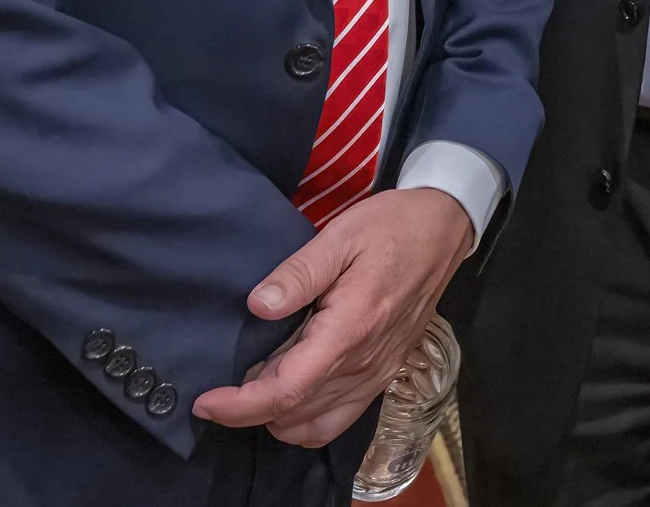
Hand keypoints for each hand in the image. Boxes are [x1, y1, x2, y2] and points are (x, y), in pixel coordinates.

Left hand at [192, 186, 472, 447]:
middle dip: (249, 411)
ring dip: (277, 417)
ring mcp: (378, 372)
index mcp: (350, 329)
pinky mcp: (384, 372)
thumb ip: (298, 273)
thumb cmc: (391, 226)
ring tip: (253, 386)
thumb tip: (257, 306)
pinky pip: (341, 417)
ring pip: (317, 424)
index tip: (206, 402)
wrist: (444, 228)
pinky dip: (307, 420)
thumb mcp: (341, 236)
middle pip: (296, 414)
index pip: (288, 390)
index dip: (241, 405)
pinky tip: (290, 394)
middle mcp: (366, 362)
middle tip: (221, 387)